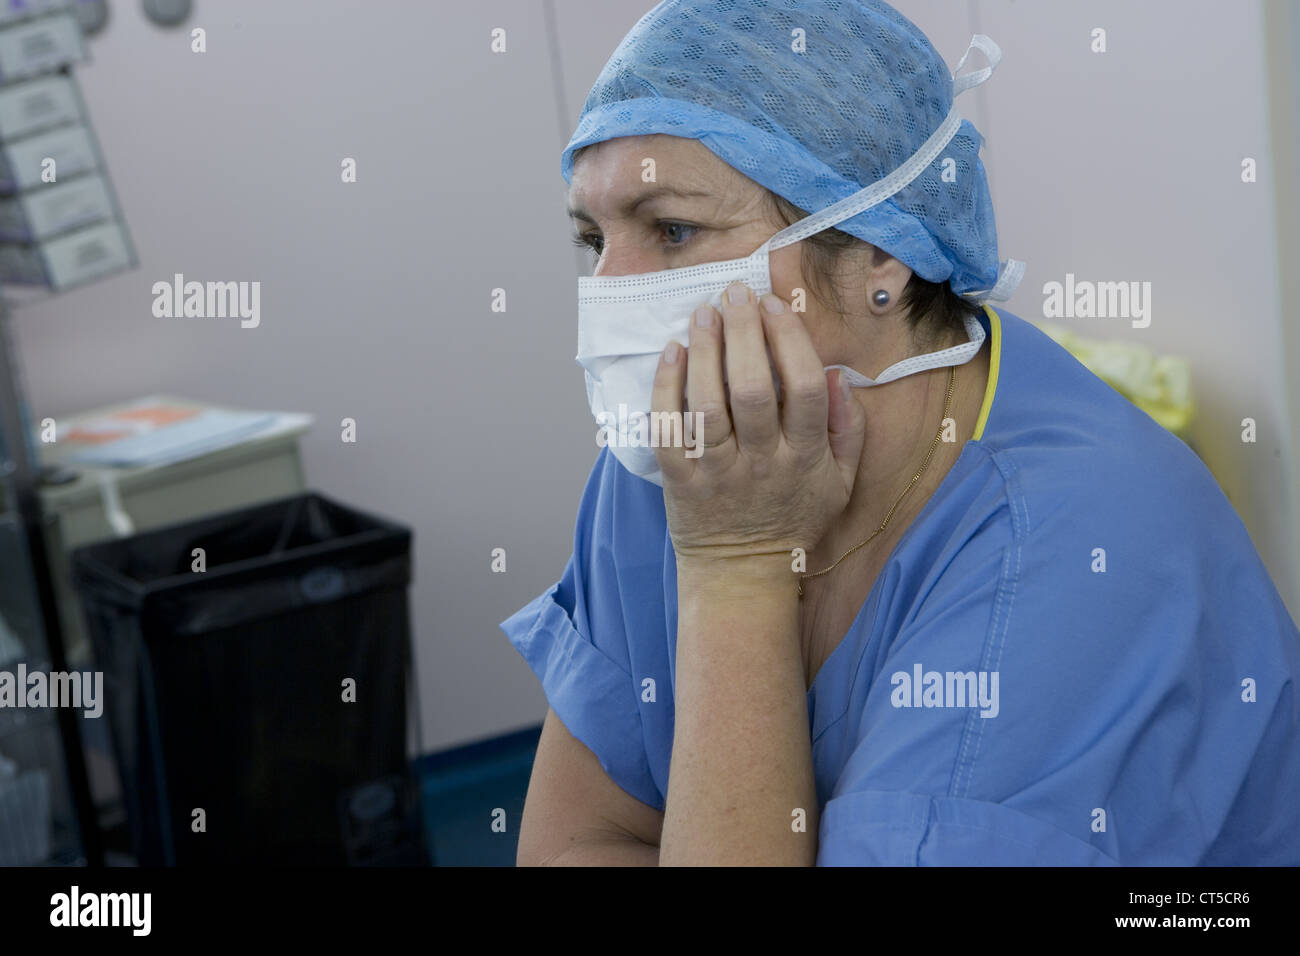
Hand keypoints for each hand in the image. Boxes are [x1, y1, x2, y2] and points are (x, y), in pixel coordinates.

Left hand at [651, 281, 866, 566]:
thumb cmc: (793, 519)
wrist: (742, 574)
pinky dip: (667, 390)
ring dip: (705, 352)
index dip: (789, 340)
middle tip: (734, 294)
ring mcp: (717, 473)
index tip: (775, 306)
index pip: (801, 389)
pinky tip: (672, 354)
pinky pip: (669, 431)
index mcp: (805, 458)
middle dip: (742, 333)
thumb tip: (838, 376)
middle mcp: (762, 463)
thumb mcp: (840, 483)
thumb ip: (847, 430)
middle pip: (751, 389)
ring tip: (703, 313)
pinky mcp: (680, 482)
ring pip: (708, 406)